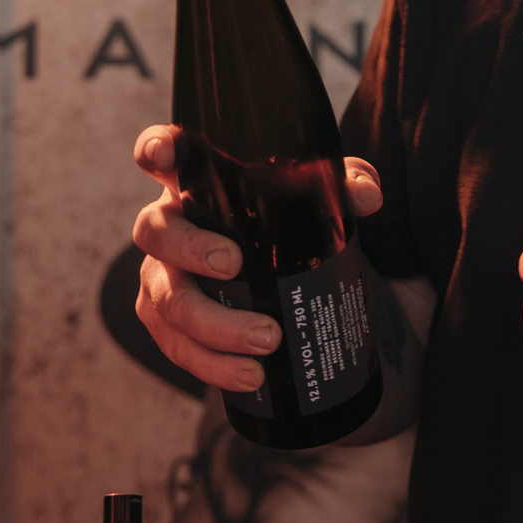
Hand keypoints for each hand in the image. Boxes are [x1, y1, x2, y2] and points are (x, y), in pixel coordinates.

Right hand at [131, 124, 382, 394]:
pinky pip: (179, 348)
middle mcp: (169, 225)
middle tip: (234, 264)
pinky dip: (214, 366)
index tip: (163, 154)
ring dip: (213, 325)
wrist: (282, 275)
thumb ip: (345, 184)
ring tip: (266, 340)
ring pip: (168, 301)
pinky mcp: (168, 324)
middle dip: (189, 249)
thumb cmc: (288, 219)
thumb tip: (367, 197)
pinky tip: (251, 375)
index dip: (155, 147)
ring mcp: (162, 277)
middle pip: (155, 231)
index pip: (165, 152)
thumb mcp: (322, 195)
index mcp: (197, 182)